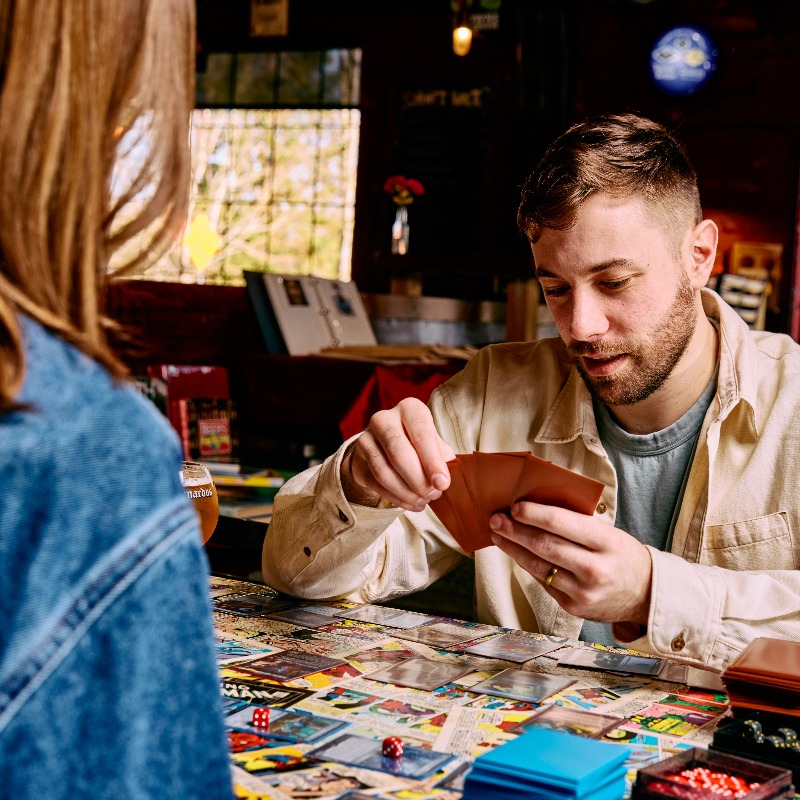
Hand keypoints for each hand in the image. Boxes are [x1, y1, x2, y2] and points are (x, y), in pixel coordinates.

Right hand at [342, 398, 454, 510]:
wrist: (387, 448)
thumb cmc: (418, 444)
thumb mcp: (435, 444)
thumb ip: (442, 459)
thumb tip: (442, 480)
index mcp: (409, 409)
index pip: (421, 431)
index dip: (432, 460)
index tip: (442, 483)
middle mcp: (384, 419)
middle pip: (399, 452)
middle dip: (418, 479)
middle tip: (433, 494)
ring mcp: (366, 439)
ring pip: (384, 472)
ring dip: (406, 492)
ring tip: (423, 500)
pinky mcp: (357, 460)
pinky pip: (375, 484)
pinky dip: (396, 498)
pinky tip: (411, 503)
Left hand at [489, 500, 651, 625]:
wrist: (646, 594)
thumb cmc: (621, 554)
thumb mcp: (609, 533)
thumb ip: (577, 523)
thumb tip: (536, 507)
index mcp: (607, 542)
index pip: (563, 524)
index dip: (535, 514)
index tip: (515, 506)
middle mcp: (595, 569)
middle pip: (544, 546)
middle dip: (515, 531)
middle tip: (496, 519)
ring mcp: (583, 592)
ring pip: (538, 566)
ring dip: (513, 549)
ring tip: (498, 534)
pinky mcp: (573, 607)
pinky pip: (542, 582)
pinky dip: (527, 565)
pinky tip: (516, 553)